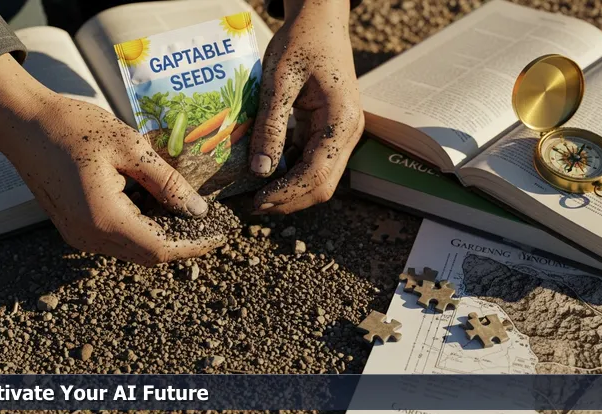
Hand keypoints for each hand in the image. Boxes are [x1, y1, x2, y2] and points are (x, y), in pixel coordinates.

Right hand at [0, 54, 224, 264]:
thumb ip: (167, 182)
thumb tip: (196, 210)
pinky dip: (141, 227)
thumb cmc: (73, 127)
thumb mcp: (130, 147)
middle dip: (182, 241)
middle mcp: (89, 236)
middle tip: (209, 222)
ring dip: (161, 234)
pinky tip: (155, 203)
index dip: (193, 246)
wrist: (23, 123)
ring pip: (132, 249)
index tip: (218, 235)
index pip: (160, 248)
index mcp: (104, 219)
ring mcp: (78, 236)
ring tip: (186, 209)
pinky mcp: (75, 227)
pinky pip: (116, 239)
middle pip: (147, 255)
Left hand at [248, 0, 363, 213]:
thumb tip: (259, 170)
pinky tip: (267, 171)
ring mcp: (343, 133)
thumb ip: (270, 125)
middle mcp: (349, 132)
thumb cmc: (301, 42)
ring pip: (320, 178)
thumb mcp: (279, 80)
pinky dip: (292, 172)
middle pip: (323, 184)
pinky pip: (314, 161)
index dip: (286, 194)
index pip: (316, 173)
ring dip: (290, 190)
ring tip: (255, 193)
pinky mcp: (332, 130)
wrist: (321, 21)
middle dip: (289, 200)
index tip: (256, 201)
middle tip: (252, 205)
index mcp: (342, 120)